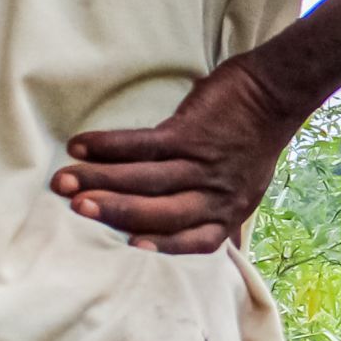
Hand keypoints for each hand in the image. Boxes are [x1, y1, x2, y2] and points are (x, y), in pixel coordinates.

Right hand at [56, 59, 303, 253]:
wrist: (275, 93)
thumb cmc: (253, 144)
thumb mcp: (246, 189)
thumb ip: (224, 216)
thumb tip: (214, 243)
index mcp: (228, 212)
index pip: (197, 241)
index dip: (165, 247)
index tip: (130, 247)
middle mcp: (215, 194)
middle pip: (159, 212)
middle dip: (115, 213)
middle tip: (76, 210)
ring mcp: (201, 163)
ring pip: (145, 179)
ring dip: (101, 180)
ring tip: (65, 181)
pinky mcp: (189, 132)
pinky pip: (142, 144)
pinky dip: (110, 146)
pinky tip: (80, 146)